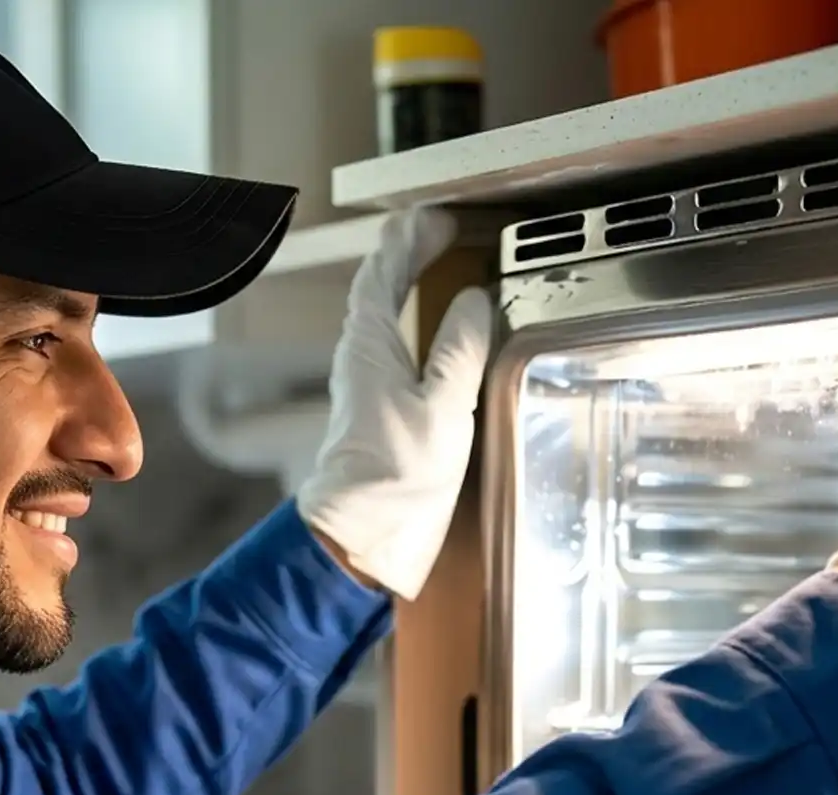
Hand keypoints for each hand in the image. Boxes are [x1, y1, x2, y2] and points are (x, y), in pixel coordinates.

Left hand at [296, 207, 494, 600]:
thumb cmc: (395, 478)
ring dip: (411, 281)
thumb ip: (460, 348)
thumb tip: (476, 302)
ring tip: (441, 262)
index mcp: (369, 342)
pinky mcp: (378, 404)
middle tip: (445, 228)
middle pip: (382, 284)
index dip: (412, 237)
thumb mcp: (443, 406)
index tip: (440, 216)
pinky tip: (436, 328)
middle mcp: (361, 354)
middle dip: (412, 250)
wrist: (362, 535)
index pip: (385, 269)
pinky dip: (416, 318)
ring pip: (385, 311)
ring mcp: (367, 379)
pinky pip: (395, 341)